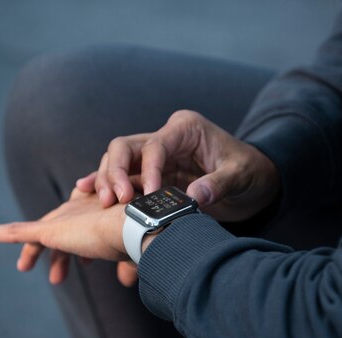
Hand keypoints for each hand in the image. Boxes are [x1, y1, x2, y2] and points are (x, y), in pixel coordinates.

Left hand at [0, 189, 128, 283]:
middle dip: (57, 255)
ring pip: (38, 236)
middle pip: (60, 232)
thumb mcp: (131, 252)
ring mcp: (63, 219)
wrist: (134, 224)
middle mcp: (79, 210)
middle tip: (58, 278)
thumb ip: (126, 264)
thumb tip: (127, 282)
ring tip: (23, 268)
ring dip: (32, 253)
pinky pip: (16, 232)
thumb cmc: (140, 235)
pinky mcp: (48, 229)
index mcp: (100, 213)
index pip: (83, 230)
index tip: (85, 267)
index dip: (81, 250)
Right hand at [75, 110, 279, 221]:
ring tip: (104, 204)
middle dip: (114, 172)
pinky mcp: (153, 174)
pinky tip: (85, 192)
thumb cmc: (251, 173)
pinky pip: (124, 177)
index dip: (147, 171)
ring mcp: (157, 156)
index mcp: (186, 129)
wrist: (256, 181)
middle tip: (114, 200)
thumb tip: (194, 198)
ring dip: (107, 180)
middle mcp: (167, 138)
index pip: (155, 146)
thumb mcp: (241, 176)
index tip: (147, 197)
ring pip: (119, 162)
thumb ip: (218, 185)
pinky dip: (106, 184)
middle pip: (126, 147)